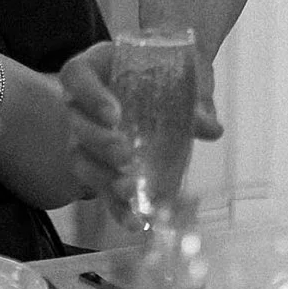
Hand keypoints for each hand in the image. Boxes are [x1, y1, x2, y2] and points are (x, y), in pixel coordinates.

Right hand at [59, 40, 222, 216]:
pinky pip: (100, 187)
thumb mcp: (187, 73)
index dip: (89, 95)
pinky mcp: (101, 165)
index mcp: (98, 66)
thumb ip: (195, 98)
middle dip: (98, 142)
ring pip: (80, 158)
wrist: (175, 76)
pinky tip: (135, 222)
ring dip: (101, 177)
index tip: (115, 113)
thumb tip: (212, 128)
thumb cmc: (173, 67)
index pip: (76, 75)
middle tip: (125, 155)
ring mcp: (86, 134)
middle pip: (76, 122)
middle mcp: (83, 101)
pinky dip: (116, 207)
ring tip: (128, 189)